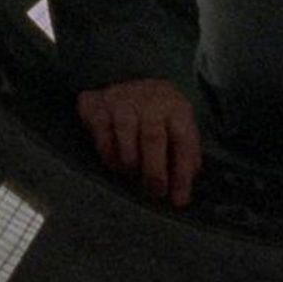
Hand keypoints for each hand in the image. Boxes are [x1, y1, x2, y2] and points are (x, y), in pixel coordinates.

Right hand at [76, 77, 200, 207]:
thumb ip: (182, 158)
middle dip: (154, 171)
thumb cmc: (157, 115)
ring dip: (130, 162)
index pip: (184, 140)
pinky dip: (109, 154)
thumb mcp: (177, 129)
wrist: (127, 81)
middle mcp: (150, 100)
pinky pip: (101, 134)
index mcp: (176, 107)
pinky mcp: (98, 104)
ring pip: (126, 133)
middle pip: (153, 137)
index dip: (182, 173)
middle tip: (155, 191)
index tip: (179, 200)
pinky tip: (116, 161)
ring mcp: (122, 99)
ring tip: (133, 172)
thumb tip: (181, 194)